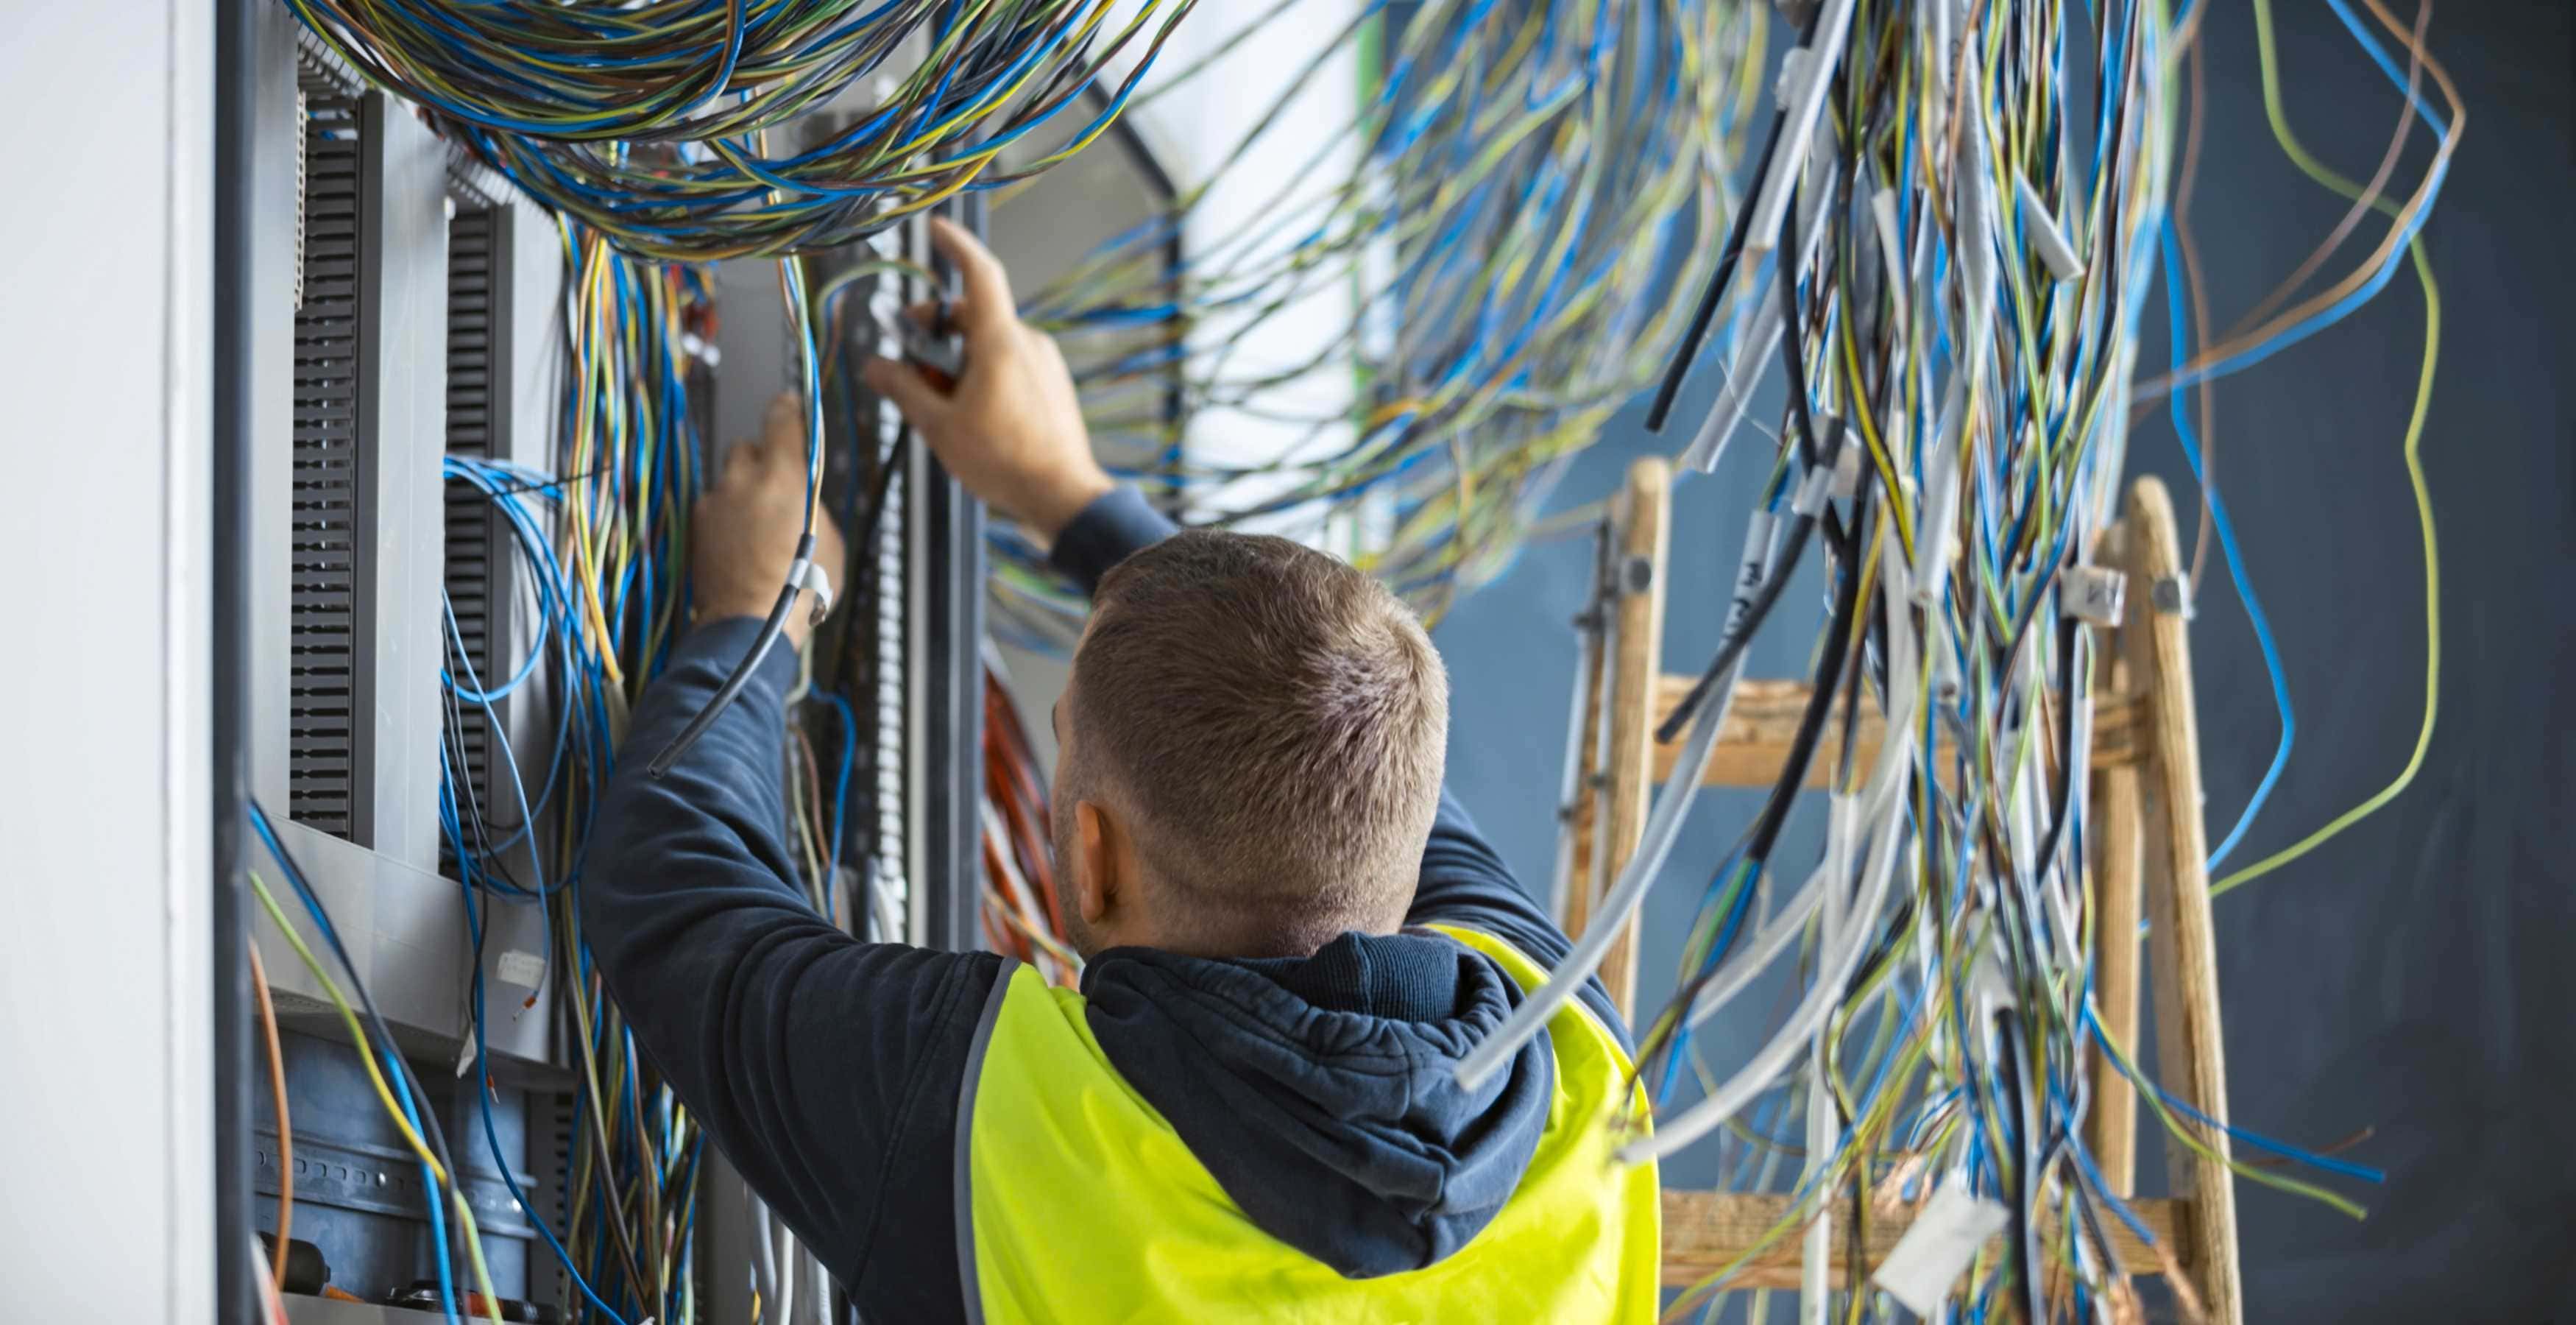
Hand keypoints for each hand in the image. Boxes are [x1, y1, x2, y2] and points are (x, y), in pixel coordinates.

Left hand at [693, 393, 846, 647]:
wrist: (752, 622)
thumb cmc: (802, 585)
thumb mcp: (830, 539)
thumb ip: (812, 503)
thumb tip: (801, 495)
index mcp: (785, 474)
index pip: (781, 419)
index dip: (788, 410)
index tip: (790, 406)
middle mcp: (744, 479)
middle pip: (748, 447)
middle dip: (762, 461)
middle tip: (777, 487)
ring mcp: (715, 501)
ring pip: (728, 480)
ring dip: (742, 491)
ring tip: (757, 525)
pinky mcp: (697, 524)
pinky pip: (713, 507)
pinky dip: (725, 517)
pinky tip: (739, 544)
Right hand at [861, 217, 1112, 544]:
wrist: (1063, 496)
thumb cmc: (1006, 462)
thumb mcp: (938, 425)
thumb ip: (903, 389)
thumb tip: (875, 367)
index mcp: (1000, 342)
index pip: (979, 273)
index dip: (956, 245)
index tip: (937, 230)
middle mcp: (1027, 343)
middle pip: (972, 316)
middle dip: (935, 332)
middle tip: (908, 365)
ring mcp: (1044, 364)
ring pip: (989, 344)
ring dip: (956, 362)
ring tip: (939, 405)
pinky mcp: (1050, 385)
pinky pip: (1008, 365)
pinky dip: (981, 375)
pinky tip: (968, 414)